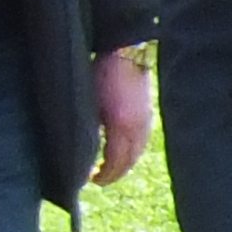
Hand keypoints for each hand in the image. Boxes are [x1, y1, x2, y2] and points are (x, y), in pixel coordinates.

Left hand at [92, 46, 154, 185]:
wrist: (125, 51)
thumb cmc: (101, 73)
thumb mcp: (89, 103)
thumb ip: (89, 128)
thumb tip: (84, 150)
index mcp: (121, 125)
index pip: (115, 162)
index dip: (104, 175)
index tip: (90, 180)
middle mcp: (137, 127)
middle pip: (128, 161)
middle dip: (114, 174)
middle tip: (97, 180)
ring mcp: (146, 120)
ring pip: (137, 153)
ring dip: (124, 165)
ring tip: (109, 170)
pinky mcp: (148, 113)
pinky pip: (142, 141)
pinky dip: (132, 152)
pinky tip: (122, 153)